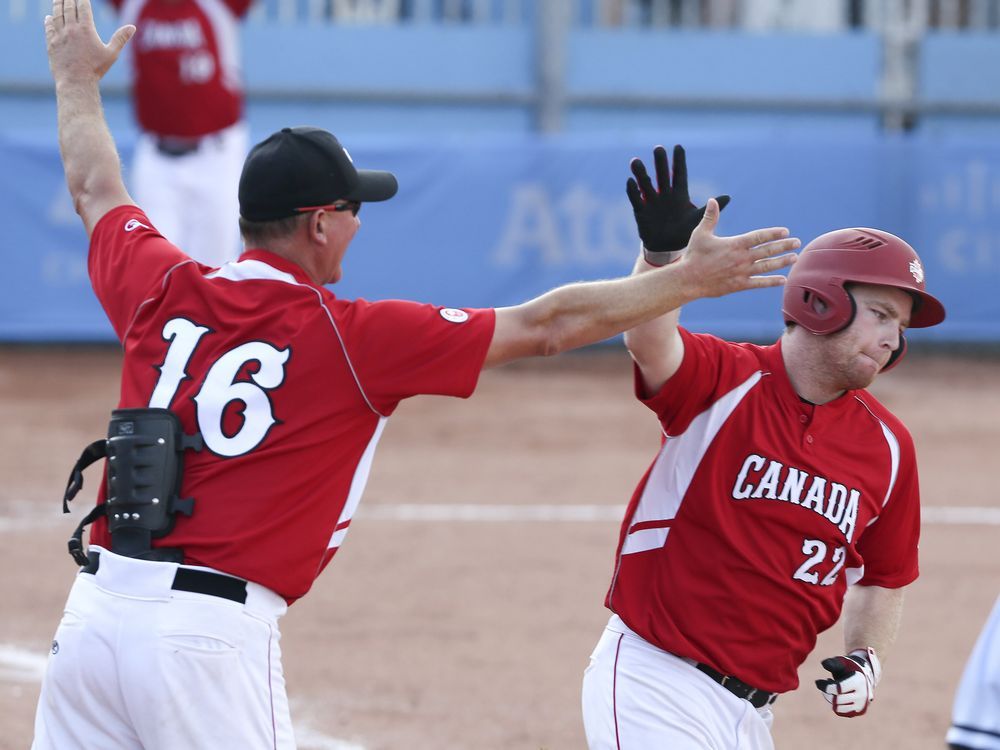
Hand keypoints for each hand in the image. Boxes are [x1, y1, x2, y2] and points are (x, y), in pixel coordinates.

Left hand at [45, 0, 133, 85]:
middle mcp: (71, 29)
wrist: (76, 82)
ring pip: (57, 15)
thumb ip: (120, 38)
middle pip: (68, 8)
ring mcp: (59, 36)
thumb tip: (132, 27)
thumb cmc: (96, 69)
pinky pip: (49, 28)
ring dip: (57, 5)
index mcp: (86, 30)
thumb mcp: (111, 54)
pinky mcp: (51, 44)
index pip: (83, 8)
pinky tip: (49, 17)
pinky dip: (49, 21)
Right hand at [626, 145, 730, 263]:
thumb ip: (710, 209)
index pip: (679, 174)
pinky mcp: (642, 211)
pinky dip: (633, 191)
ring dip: (641, 173)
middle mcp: (665, 195)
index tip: (678, 147)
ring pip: (646, 184)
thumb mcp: (697, 220)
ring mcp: (652, 202)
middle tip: (658, 148)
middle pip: (662, 175)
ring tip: (635, 161)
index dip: (679, 161)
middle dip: (660, 163)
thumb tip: (728, 197)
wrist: (666, 247)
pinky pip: (636, 199)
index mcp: (679, 195)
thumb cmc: (683, 232)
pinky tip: (630, 181)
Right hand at [678, 198, 797, 298]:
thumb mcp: (701, 233)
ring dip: (782, 262)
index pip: (759, 236)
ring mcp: (742, 272)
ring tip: (794, 258)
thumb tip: (712, 200)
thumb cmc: (694, 255)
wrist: (688, 280)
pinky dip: (771, 281)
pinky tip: (783, 279)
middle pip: (768, 250)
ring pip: (767, 266)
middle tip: (797, 242)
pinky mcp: (739, 285)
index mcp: (735, 244)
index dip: (773, 233)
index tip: (785, 231)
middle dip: (784, 246)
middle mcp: (741, 258)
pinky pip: (759, 283)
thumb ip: (710, 217)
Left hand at [815, 647, 881, 717]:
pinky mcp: (858, 712)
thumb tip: (824, 664)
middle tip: (824, 686)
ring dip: (829, 699)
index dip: (825, 686)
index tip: (818, 682)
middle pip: (836, 700)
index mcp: (859, 682)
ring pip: (838, 708)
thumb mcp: (842, 662)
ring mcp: (861, 705)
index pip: (838, 688)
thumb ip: (833, 663)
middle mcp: (862, 695)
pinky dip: (834, 705)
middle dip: (826, 693)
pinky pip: (841, 712)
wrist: (863, 678)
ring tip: (831, 690)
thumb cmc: (848, 668)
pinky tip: (835, 696)